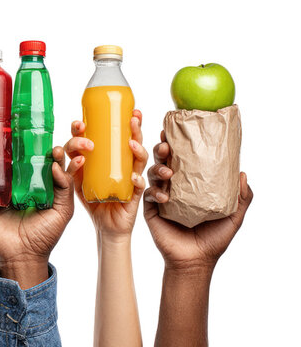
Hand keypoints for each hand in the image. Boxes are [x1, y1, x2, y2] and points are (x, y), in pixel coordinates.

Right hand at [0, 142, 74, 287]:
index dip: (45, 139)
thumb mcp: (63, 211)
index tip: (48, 132)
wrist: (24, 256)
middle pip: (7, 150)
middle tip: (4, 125)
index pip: (39, 152)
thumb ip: (65, 187)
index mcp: (36, 177)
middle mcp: (15, 177)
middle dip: (2, 135)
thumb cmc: (45, 235)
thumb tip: (54, 161)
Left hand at [64, 110, 148, 239]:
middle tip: (130, 115)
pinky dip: (136, 180)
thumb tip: (59, 150)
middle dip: (131, 126)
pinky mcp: (135, 193)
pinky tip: (133, 177)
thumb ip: (70, 167)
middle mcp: (122, 162)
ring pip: (138, 158)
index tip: (79, 123)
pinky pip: (138, 185)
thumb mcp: (78, 180)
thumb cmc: (93, 199)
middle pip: (129, 139)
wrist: (105, 225)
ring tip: (130, 141)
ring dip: (137, 147)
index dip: (97, 125)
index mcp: (109, 156)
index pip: (106, 136)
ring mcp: (131, 175)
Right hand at [143, 130, 253, 270]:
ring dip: (158, 168)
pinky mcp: (151, 209)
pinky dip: (155, 192)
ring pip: (153, 173)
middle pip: (163, 160)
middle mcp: (174, 187)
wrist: (195, 261)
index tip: (175, 131)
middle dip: (162, 149)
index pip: (182, 158)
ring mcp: (160, 197)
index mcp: (191, 184)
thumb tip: (243, 174)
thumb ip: (242, 197)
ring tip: (168, 172)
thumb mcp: (233, 216)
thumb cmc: (214, 239)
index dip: (177, 144)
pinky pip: (149, 194)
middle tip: (167, 145)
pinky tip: (165, 197)